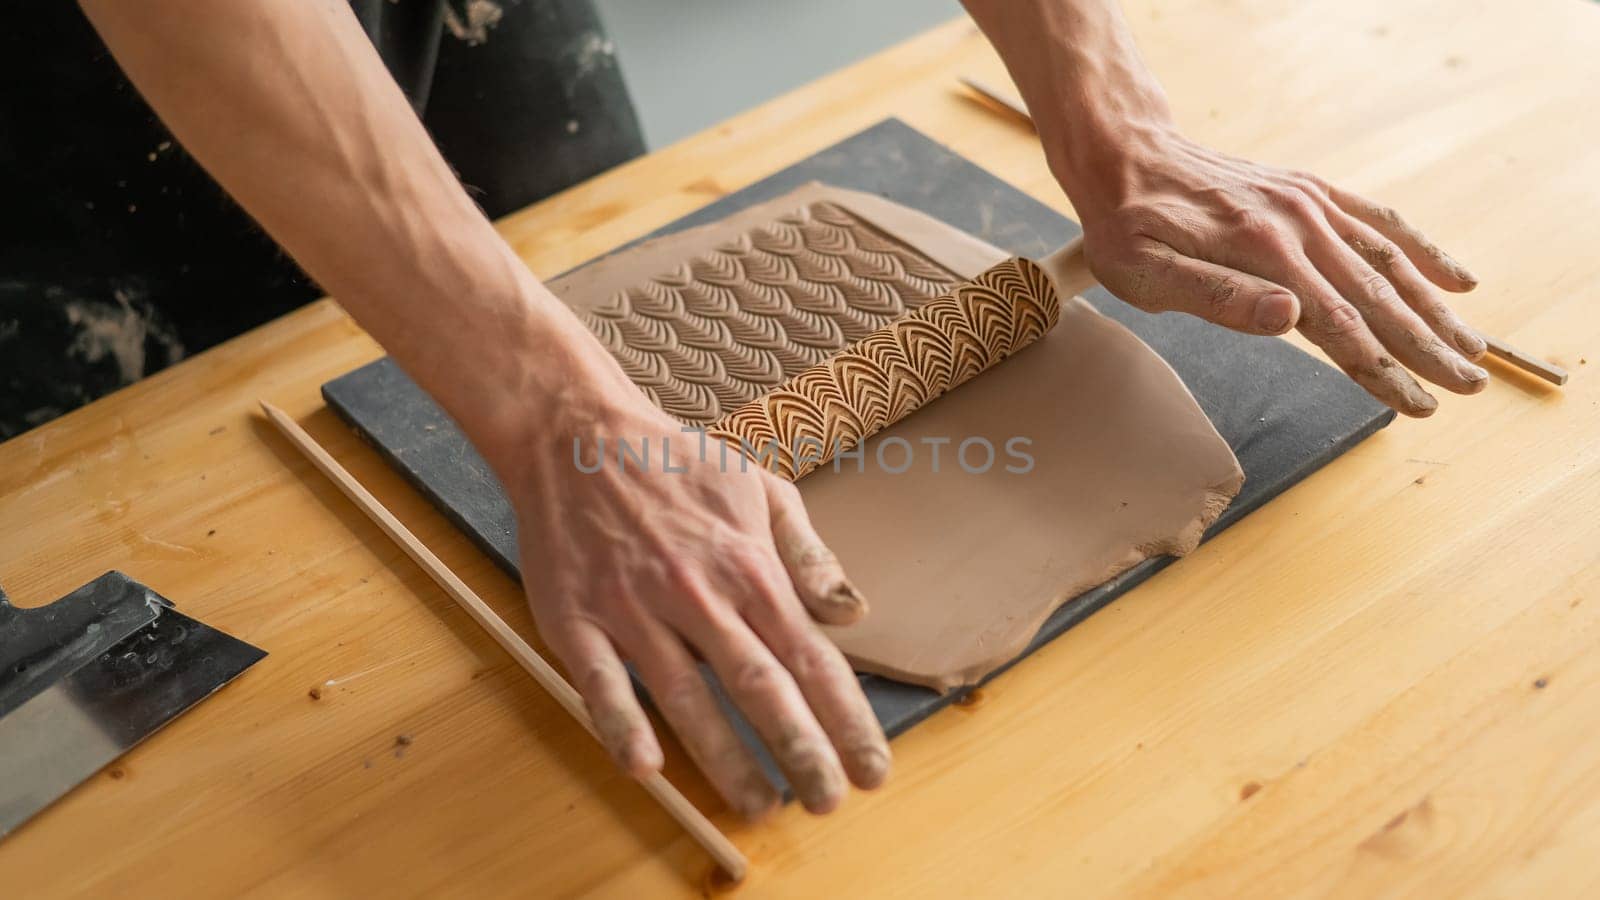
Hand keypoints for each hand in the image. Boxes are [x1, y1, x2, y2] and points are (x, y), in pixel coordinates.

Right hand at [505, 395, 889, 818]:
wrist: (576, 433)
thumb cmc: (676, 463)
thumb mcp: (761, 490)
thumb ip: (809, 556)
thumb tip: (853, 614)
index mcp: (748, 566)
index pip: (810, 657)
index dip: (845, 718)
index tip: (872, 768)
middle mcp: (697, 593)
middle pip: (758, 685)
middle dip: (799, 748)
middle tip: (828, 803)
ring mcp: (633, 608)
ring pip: (685, 696)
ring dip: (723, 758)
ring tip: (757, 804)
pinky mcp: (576, 619)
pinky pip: (601, 682)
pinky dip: (621, 724)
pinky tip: (646, 767)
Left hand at [1074, 127, 1487, 415]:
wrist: (1126, 154)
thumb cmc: (1126, 226)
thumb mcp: (1144, 274)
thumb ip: (1216, 298)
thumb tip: (1288, 320)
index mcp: (1262, 253)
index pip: (1338, 326)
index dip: (1382, 370)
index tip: (1419, 406)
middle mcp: (1298, 224)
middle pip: (1378, 298)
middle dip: (1428, 347)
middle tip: (1471, 387)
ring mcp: (1308, 204)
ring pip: (1389, 262)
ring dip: (1436, 307)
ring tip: (1475, 346)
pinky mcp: (1309, 191)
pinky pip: (1378, 220)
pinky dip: (1421, 250)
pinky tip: (1457, 279)